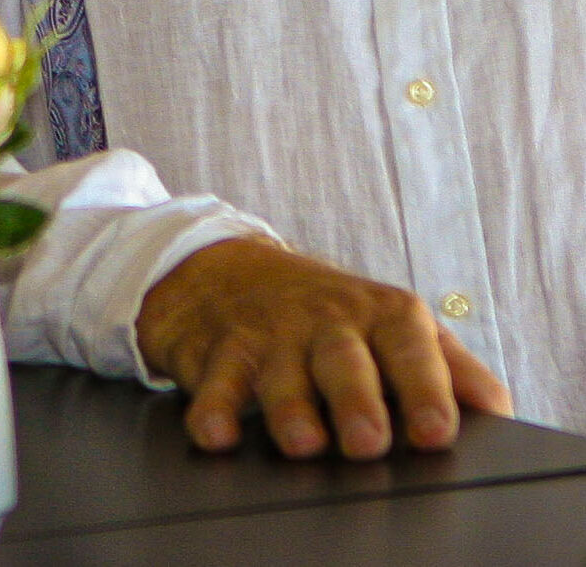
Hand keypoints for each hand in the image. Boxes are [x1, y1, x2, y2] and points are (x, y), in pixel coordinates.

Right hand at [136, 238, 511, 458]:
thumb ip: (449, 368)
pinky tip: (216, 431)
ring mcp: (269, 332)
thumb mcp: (393, 326)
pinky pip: (214, 377)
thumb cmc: (329, 315)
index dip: (425, 389)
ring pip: (279, 371)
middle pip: (343, 358)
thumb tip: (496, 409)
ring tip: (302, 443)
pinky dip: (212, 406)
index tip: (436, 432)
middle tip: (367, 441)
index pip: (410, 348)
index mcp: (381, 315)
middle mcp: (324, 320)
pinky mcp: (219, 348)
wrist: (225, 265)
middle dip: (355, 400)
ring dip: (288, 407)